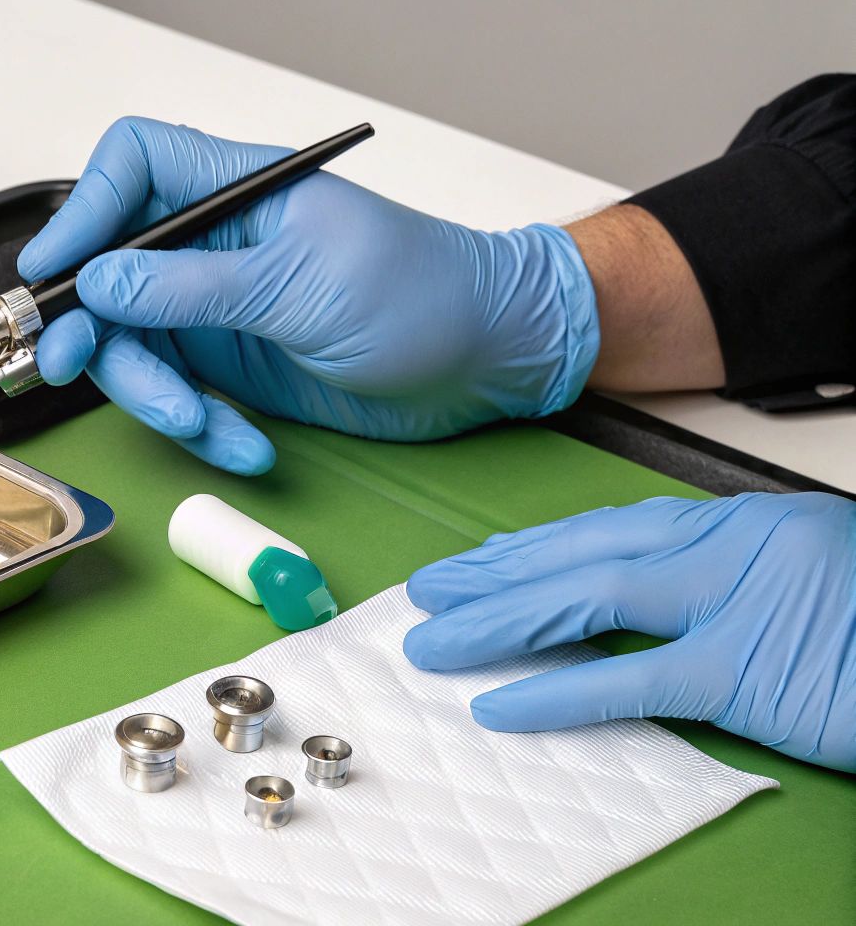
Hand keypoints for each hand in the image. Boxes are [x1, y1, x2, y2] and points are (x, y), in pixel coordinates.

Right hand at [17, 117, 598, 473]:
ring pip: (136, 344)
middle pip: (111, 270)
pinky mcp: (232, 363)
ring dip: (157, 395)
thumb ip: (193, 286)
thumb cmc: (426, 293)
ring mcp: (218, 306)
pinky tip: (244, 442)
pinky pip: (178, 394)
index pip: (133, 166)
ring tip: (200, 422)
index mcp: (236, 192)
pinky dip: (200, 426)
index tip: (53, 267)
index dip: (83, 209)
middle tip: (70, 365)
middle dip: (91, 325)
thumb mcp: (302, 286)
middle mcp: (215, 245)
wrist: (489, 363)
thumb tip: (102, 280)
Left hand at [404, 491, 855, 771]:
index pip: (615, 530)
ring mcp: (735, 603)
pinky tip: (499, 701)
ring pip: (583, 599)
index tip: (483, 560)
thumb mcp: (797, 587)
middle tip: (429, 592)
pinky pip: (628, 679)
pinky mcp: (744, 670)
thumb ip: (722, 591)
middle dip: (496, 573)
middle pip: (582, 553)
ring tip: (435, 640)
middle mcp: (728, 547)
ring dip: (498, 619)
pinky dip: (556, 691)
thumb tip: (647, 616)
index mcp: (740, 525)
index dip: (539, 546)